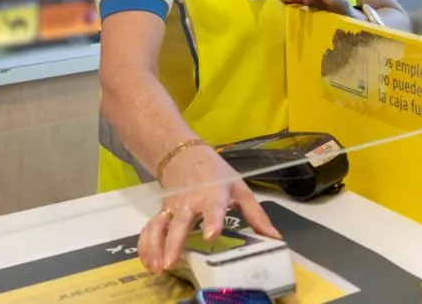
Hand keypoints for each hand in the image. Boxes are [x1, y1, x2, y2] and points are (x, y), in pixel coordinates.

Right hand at [138, 144, 279, 274]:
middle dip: (175, 242)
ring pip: (160, 226)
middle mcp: (190, 202)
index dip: (212, 220)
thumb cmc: (216, 174)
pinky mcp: (162, 212)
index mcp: (213, 194)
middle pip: (180, 222)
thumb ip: (256, 214)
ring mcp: (173, 208)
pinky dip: (146, 244)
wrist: (185, 155)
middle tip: (172, 261)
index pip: (213, 207)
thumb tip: (274, 237)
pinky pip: (150, 228)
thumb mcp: (240, 189)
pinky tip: (149, 262)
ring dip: (156, 246)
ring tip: (158, 267)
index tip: (210, 235)